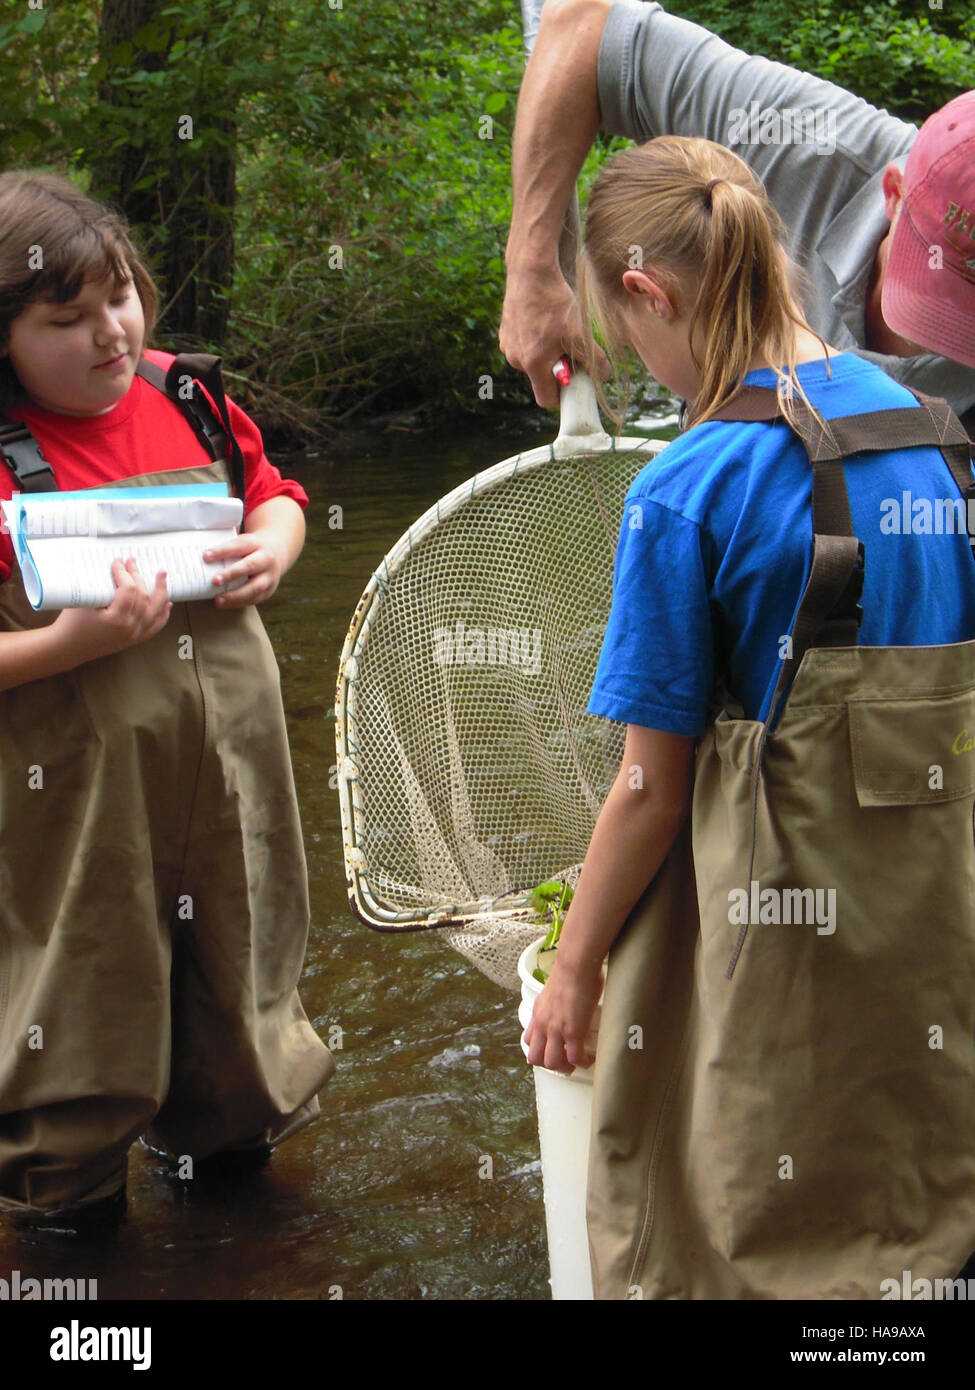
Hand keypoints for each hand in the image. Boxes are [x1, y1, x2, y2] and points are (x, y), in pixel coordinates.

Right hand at [54, 558, 171, 661]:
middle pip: (143, 597)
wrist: (67, 647)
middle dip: (138, 576)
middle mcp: (129, 629)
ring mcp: (134, 636)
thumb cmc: (71, 623)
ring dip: (160, 592)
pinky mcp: (134, 640)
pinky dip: (162, 614)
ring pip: (154, 611)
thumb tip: (114, 564)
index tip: (118, 562)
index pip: (129, 589)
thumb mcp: (83, 601)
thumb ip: (100, 585)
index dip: (124, 573)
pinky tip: (167, 604)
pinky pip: (155, 626)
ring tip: (162, 576)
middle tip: (132, 563)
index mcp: (116, 619)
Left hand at [204, 529, 285, 607]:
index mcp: (256, 543)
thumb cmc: (251, 548)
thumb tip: (200, 556)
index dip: (223, 551)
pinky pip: (254, 599)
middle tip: (214, 581)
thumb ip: (227, 549)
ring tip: (217, 600)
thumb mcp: (243, 542)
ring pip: (254, 587)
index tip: (206, 556)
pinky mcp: (269, 590)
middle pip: (250, 566)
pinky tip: (225, 603)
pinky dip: (238, 602)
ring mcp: (270, 576)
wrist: (278, 552)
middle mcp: (266, 559)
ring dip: (235, 595)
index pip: (239, 545)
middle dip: (232, 574)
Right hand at [499, 264, 608, 409]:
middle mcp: (515, 359)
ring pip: (533, 362)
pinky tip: (544, 321)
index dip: (563, 396)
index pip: (546, 399)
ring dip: (547, 354)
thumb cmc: (555, 302)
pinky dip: (536, 341)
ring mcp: (507, 346)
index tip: (575, 382)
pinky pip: (524, 347)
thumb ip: (593, 360)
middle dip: (557, 369)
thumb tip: (603, 375)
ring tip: (556, 329)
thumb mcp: (580, 333)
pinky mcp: (505, 333)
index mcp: (532, 363)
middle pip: (541, 379)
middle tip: (570, 346)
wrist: (531, 271)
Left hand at [524, 953, 601, 1073]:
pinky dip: (583, 1062)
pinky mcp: (572, 1031)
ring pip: (552, 1063)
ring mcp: (556, 1029)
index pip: (529, 1040)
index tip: (554, 1049)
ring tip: (577, 1062)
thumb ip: (558, 1000)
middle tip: (564, 1062)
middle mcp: (543, 1023)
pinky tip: (590, 1058)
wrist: (575, 965)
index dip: (540, 1050)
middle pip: (534, 1058)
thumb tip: (570, 999)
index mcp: (538, 1013)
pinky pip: (575, 1058)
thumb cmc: (571, 970)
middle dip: (549, 1065)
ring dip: (565, 1067)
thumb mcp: (556, 989)